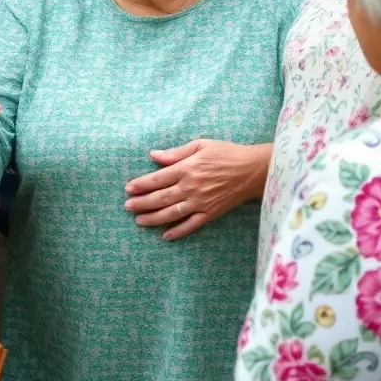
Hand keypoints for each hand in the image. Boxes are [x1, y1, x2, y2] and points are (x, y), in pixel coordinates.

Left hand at [124, 139, 267, 240]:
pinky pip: (192, 225)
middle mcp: (191, 187)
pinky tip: (166, 235)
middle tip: (127, 207)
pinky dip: (178, 231)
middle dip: (142, 203)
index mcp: (187, 168)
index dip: (141, 184)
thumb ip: (176, 153)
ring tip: (139, 221)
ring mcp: (201, 202)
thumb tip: (154, 155)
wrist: (253, 170)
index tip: (128, 189)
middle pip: (161, 198)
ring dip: (153, 218)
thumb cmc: (226, 153)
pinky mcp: (211, 213)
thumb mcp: (200, 145)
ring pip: (172, 213)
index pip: (158, 179)